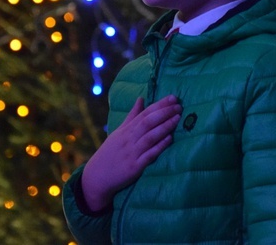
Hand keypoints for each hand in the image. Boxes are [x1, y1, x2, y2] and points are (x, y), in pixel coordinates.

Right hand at [81, 94, 181, 211]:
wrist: (97, 176)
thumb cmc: (110, 153)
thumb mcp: (119, 132)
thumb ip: (132, 116)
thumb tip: (141, 98)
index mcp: (126, 130)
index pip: (144, 113)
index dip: (159, 105)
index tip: (173, 98)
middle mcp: (129, 139)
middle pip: (147, 122)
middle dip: (164, 113)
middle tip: (178, 106)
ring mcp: (132, 153)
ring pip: (150, 136)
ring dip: (164, 127)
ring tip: (177, 118)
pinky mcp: (134, 167)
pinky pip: (149, 155)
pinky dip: (159, 146)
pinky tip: (169, 139)